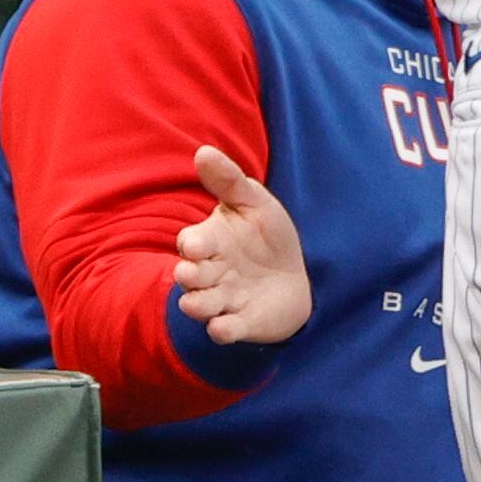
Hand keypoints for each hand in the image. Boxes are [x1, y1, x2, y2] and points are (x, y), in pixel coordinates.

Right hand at [171, 144, 311, 346]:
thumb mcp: (253, 202)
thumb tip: (203, 151)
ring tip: (201, 304)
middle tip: (192, 273)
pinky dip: (221, 330)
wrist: (292, 276)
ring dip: (198, 305)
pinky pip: (223, 330)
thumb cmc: (265, 236)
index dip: (191, 244)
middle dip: (189, 275)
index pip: (190, 242)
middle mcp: (210, 273)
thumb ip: (229, 180)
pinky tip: (223, 327)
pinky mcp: (240, 323)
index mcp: (210, 242)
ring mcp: (223, 299)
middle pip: (188, 276)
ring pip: (198, 305)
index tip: (197, 245)